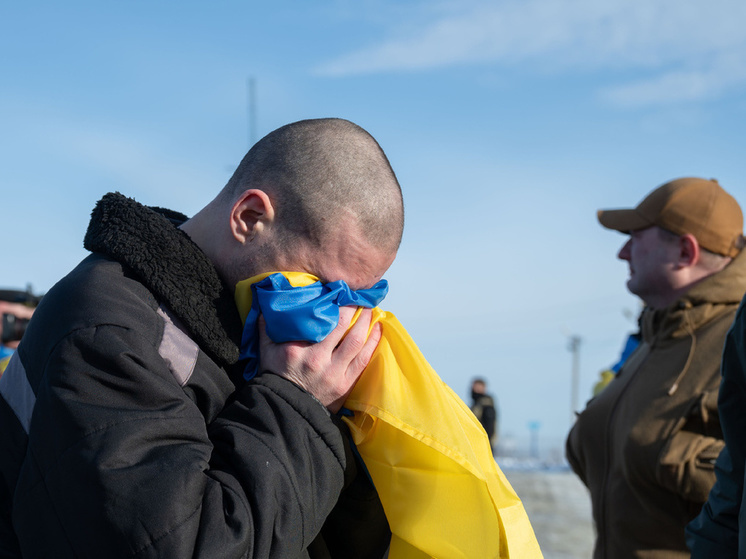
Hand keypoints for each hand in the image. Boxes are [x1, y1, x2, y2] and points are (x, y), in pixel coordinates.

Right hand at [258, 306, 381, 412]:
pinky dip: (373, 342)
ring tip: (370, 309)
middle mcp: (317, 359)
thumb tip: (266, 305)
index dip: (334, 303)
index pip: (320, 320)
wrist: (285, 409)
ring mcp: (334, 373)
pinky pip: (364, 359)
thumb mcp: (266, 351)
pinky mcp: (345, 384)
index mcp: (298, 350)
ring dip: (366, 322)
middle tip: (359, 296)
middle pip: (342, 326)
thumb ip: (267, 327)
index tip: (340, 291)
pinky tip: (377, 329)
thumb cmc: (276, 377)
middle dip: (353, 308)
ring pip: (356, 341)